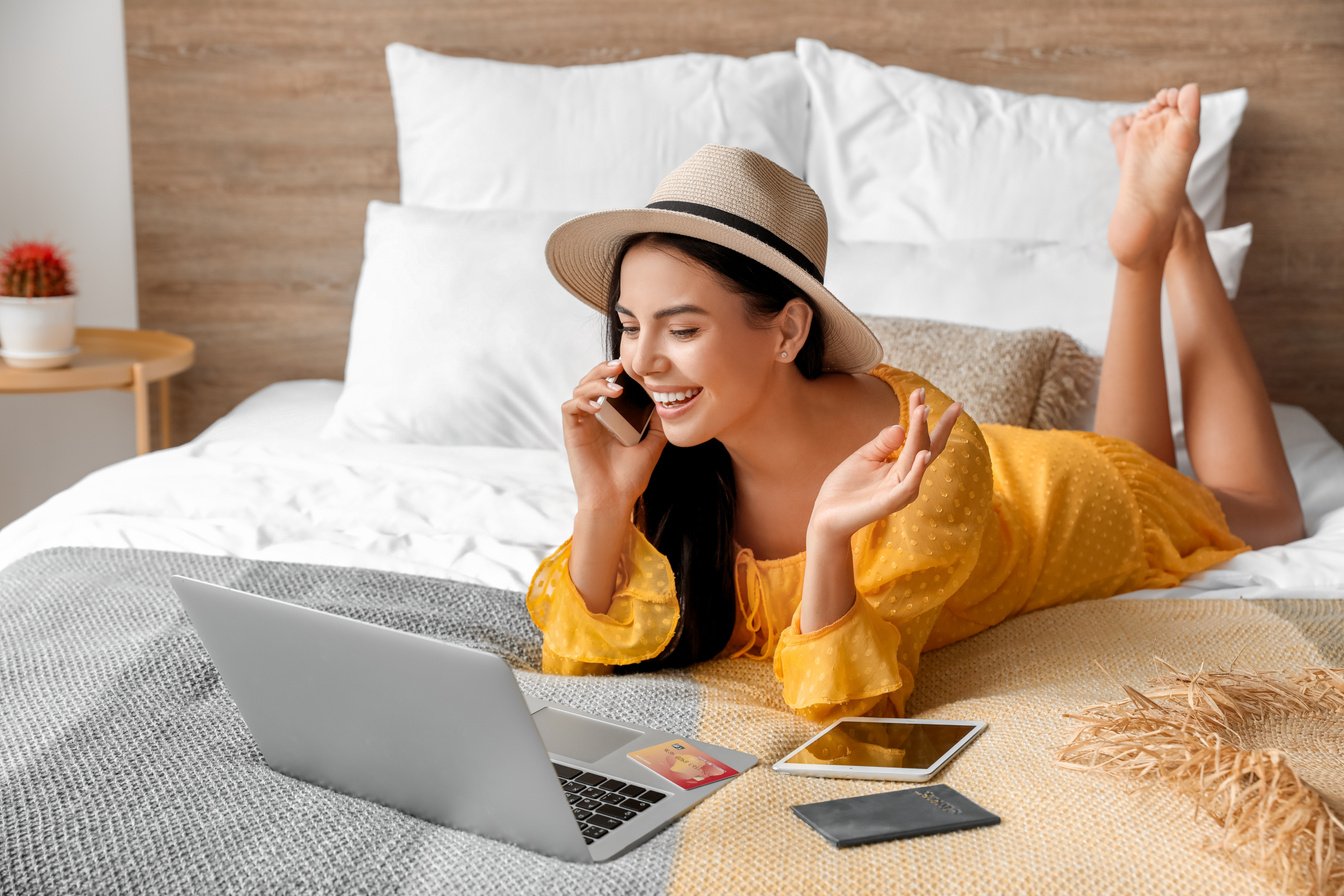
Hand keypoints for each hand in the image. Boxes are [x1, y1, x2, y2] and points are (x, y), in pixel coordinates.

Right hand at [561, 359, 666, 511]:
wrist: (615, 499)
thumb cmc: (630, 478)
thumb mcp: (652, 446)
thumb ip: (658, 426)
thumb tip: (666, 404)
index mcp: (610, 419)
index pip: (607, 385)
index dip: (614, 372)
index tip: (630, 366)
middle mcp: (594, 418)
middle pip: (590, 381)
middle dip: (603, 369)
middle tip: (619, 365)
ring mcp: (582, 424)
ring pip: (579, 389)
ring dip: (596, 383)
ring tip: (615, 389)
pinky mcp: (572, 433)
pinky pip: (570, 407)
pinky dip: (582, 401)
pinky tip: (598, 406)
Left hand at [808, 388, 962, 541]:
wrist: (827, 516)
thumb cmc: (846, 488)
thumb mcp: (864, 457)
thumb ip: (883, 443)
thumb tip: (901, 426)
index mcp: (902, 467)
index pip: (920, 439)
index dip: (922, 417)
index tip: (921, 391)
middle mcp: (907, 478)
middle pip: (927, 447)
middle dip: (936, 424)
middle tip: (944, 401)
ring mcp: (900, 491)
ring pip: (918, 459)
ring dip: (922, 435)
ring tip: (923, 411)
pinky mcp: (890, 503)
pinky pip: (908, 486)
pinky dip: (918, 470)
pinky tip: (924, 454)